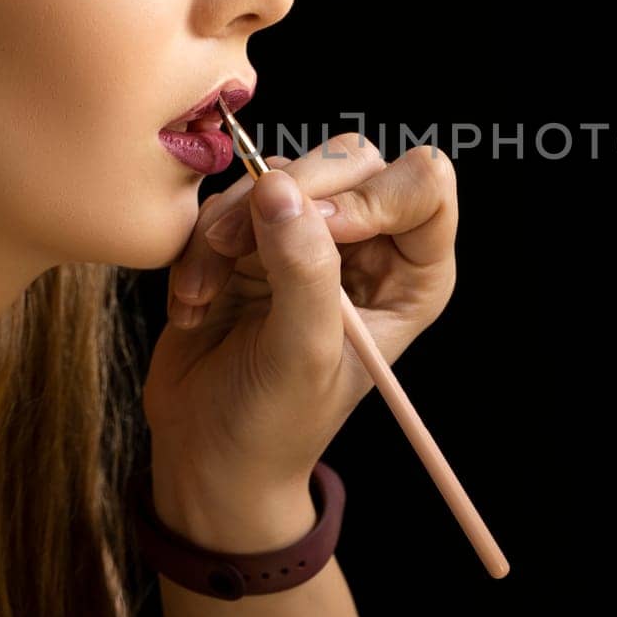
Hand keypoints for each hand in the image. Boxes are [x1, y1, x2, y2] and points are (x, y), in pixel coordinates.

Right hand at [141, 132, 458, 540]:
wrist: (207, 455)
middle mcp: (370, 245)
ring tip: (201, 298)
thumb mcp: (302, 355)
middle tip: (232, 248)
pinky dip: (200, 243)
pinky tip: (193, 302)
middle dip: (286, 196)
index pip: (423, 185)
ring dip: (227, 228)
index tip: (319, 228)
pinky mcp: (254, 235)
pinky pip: (228, 199)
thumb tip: (280, 188)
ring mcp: (310, 235)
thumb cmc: (276, 424)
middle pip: (349, 161)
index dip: (372, 193)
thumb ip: (305, 270)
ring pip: (278, 173)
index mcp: (411, 274)